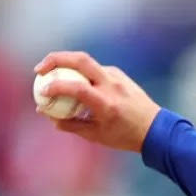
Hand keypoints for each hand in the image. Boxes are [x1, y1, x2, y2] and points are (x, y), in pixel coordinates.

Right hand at [33, 52, 161, 152]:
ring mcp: (117, 77)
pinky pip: (95, 69)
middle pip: (80, 59)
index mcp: (106, 104)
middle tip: (40, 70)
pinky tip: (73, 82)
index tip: (42, 92)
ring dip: (66, 64)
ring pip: (86, 62)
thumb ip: (70, 124)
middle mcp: (112, 86)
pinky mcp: (119, 74)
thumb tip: (47, 114)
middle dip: (55, 59)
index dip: (56, 87)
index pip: (77, 88)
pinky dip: (81, 73)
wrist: (155, 129)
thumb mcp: (96, 135)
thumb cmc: (125, 136)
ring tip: (51, 74)